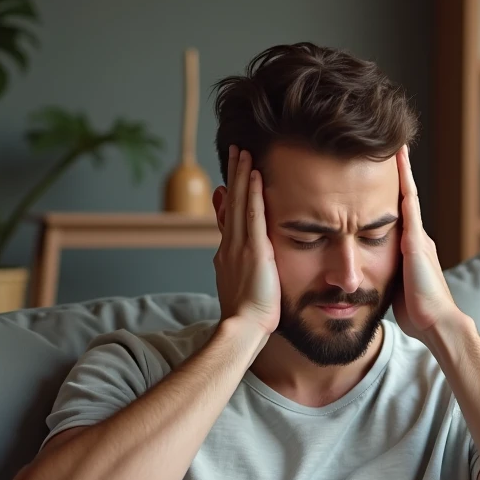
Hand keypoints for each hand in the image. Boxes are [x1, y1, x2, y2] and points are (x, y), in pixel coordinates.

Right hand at [214, 145, 279, 334]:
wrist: (243, 327)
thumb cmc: (248, 318)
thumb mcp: (241, 290)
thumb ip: (242, 273)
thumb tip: (240, 264)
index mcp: (227, 256)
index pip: (227, 220)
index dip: (227, 198)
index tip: (226, 182)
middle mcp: (229, 246)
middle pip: (230, 203)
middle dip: (233, 177)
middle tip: (235, 152)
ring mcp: (239, 245)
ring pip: (238, 202)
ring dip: (241, 175)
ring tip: (243, 152)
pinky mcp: (253, 248)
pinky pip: (252, 213)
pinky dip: (252, 192)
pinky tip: (254, 173)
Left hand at [391, 144, 463, 344]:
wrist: (436, 322)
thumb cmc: (418, 312)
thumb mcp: (398, 286)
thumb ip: (390, 272)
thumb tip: (370, 272)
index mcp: (410, 247)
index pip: (399, 213)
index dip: (393, 192)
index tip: (384, 172)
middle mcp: (416, 236)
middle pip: (404, 197)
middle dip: (399, 173)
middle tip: (393, 146)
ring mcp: (418, 237)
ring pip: (407, 195)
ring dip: (402, 172)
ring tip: (397, 147)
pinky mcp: (415, 242)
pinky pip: (408, 205)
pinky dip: (403, 184)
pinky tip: (399, 165)